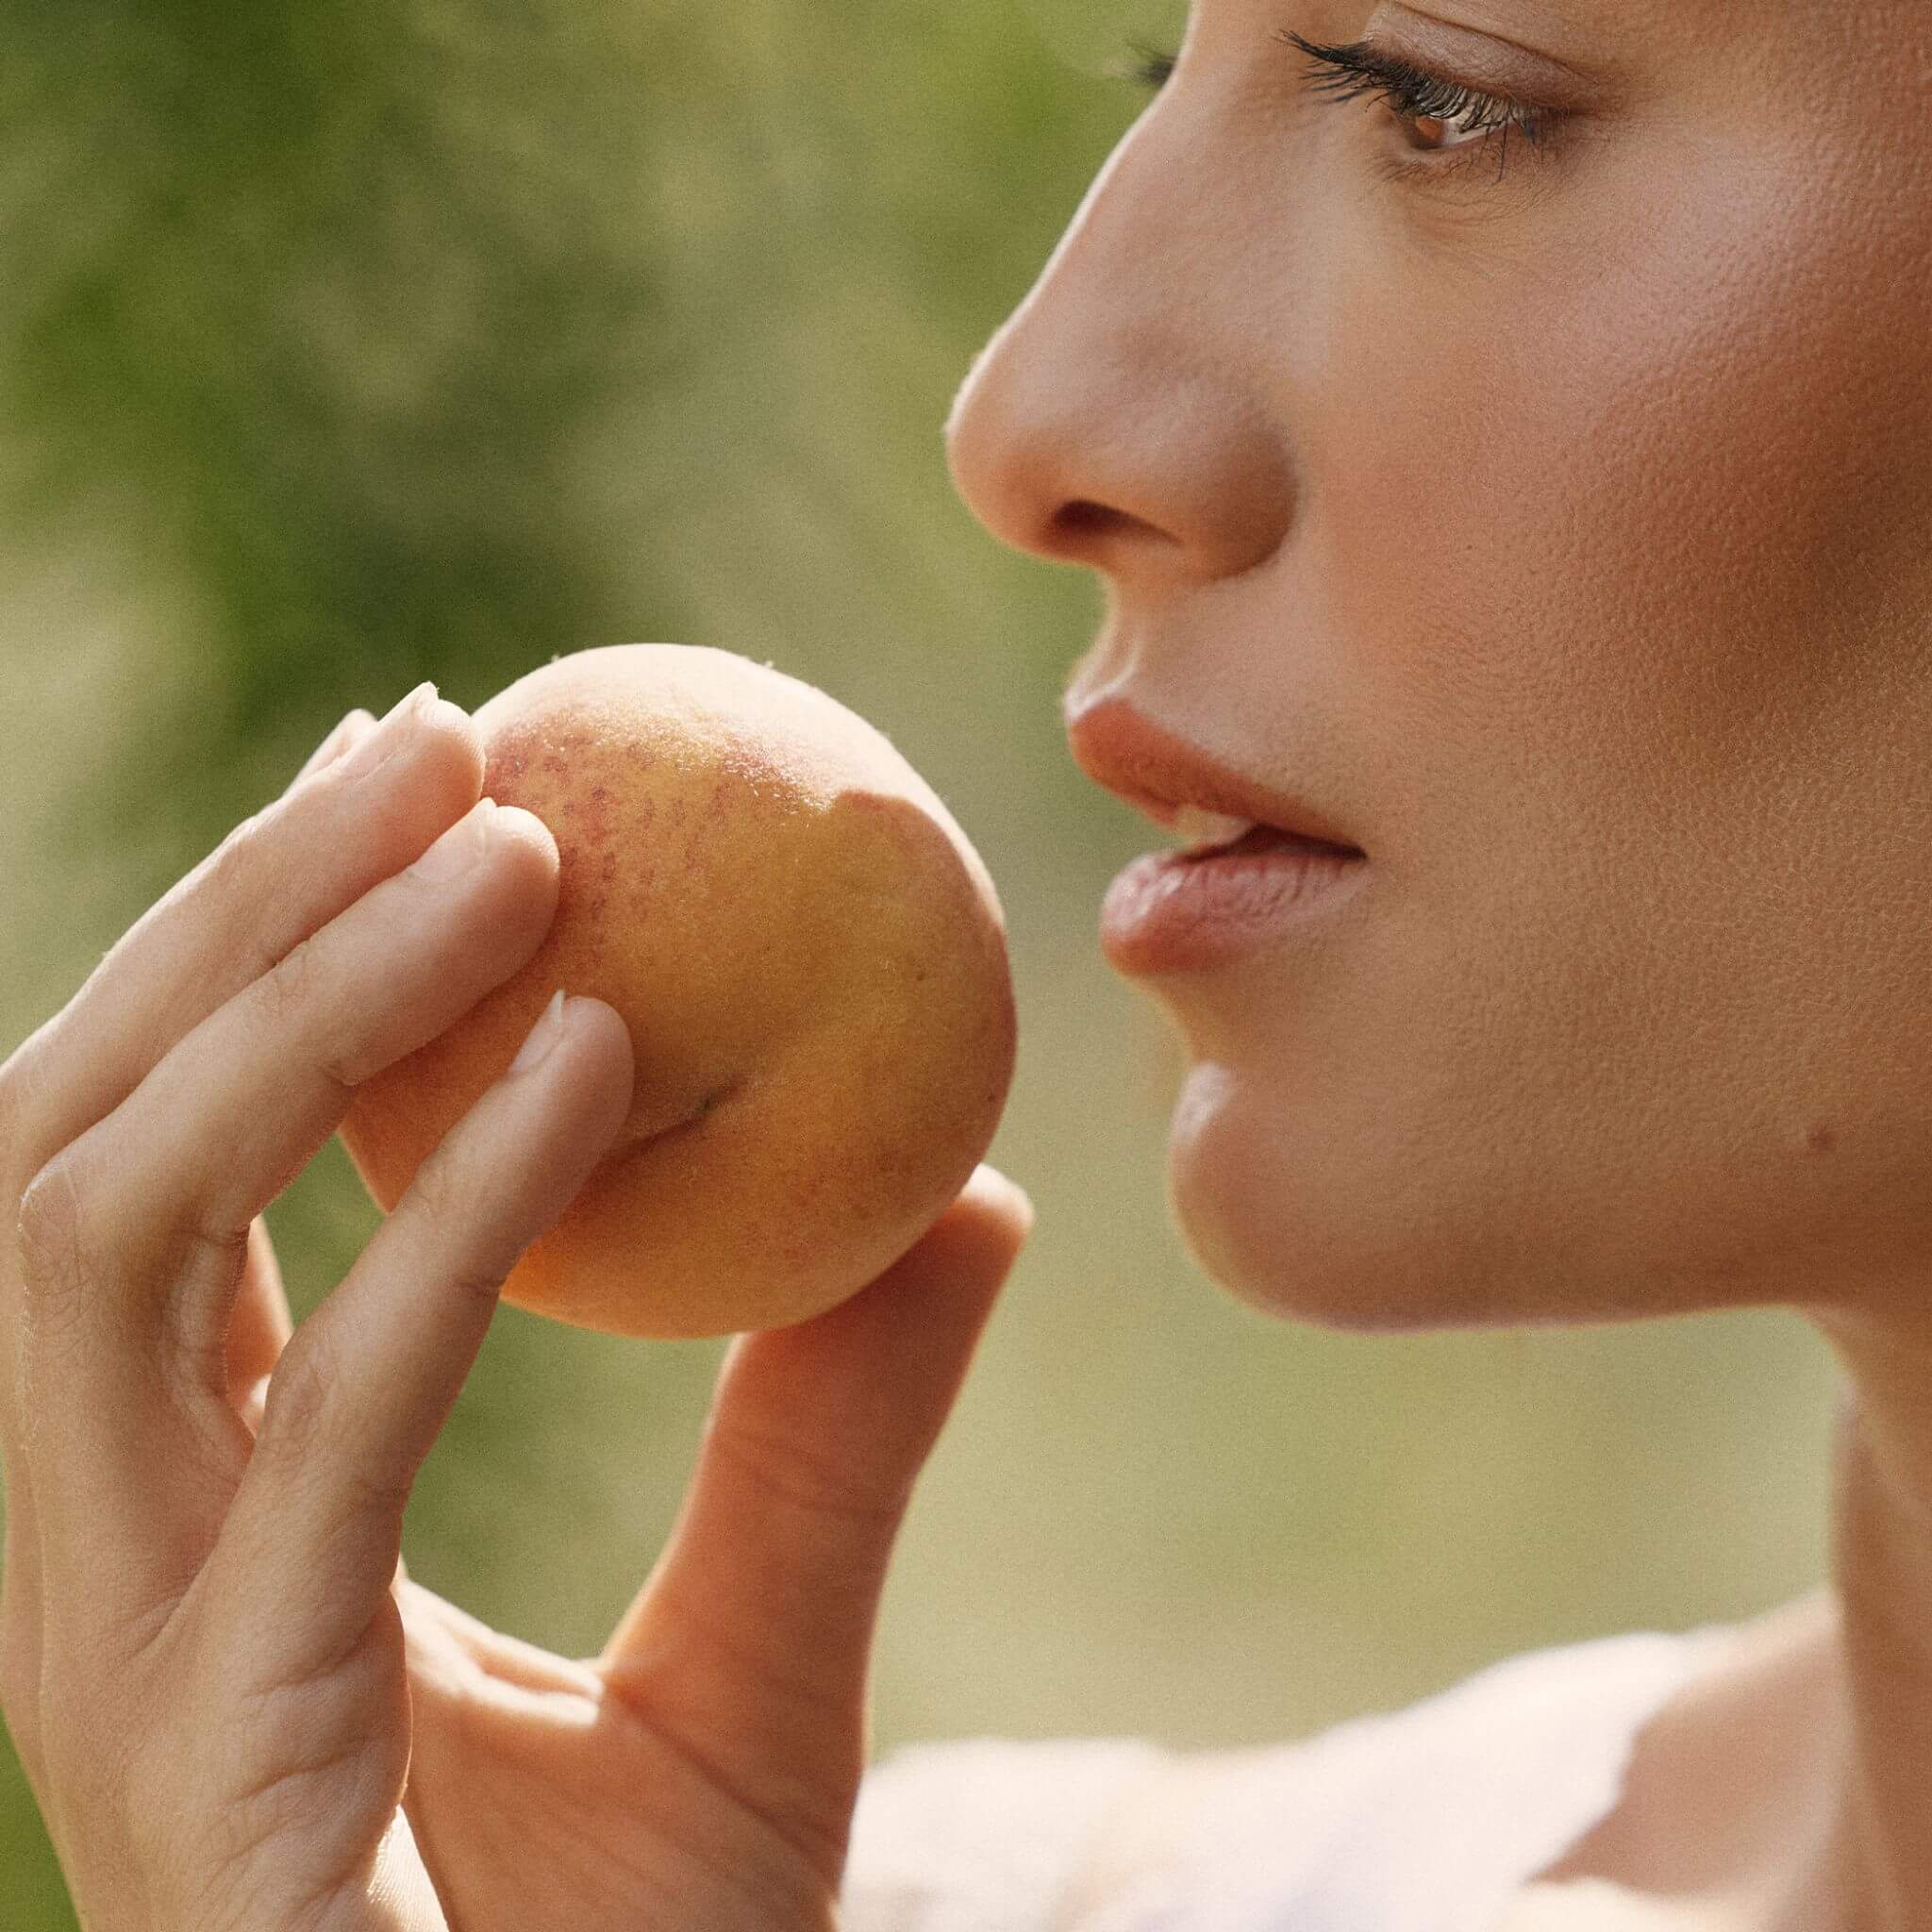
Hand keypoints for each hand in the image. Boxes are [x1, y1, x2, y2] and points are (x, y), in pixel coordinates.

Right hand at [0, 690, 1031, 1931]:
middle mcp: (103, 1565)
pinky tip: (613, 1062)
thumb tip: (967, 1196)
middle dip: (228, 920)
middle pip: (69, 1150)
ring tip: (508, 846)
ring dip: (295, 1008)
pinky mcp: (204, 1764)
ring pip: (104, 1240)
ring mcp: (120, 1665)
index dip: (257, 956)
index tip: (417, 779)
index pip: (161, 1170)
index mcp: (191, 1521)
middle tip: (431, 736)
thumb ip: (834, 1426)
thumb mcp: (765, 1661)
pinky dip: (450, 1224)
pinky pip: (315, 1429)